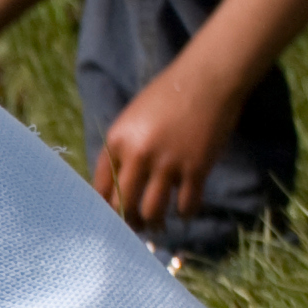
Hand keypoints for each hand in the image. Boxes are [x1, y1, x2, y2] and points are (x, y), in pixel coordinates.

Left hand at [94, 73, 239, 225]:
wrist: (207, 80)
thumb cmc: (167, 97)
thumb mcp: (131, 120)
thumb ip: (121, 150)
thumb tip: (114, 187)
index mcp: (116, 141)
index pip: (100, 187)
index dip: (103, 208)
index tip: (109, 218)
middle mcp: (138, 155)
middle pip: (123, 205)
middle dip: (127, 222)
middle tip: (134, 228)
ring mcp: (167, 163)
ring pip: (152, 210)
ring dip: (154, 222)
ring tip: (157, 225)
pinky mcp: (196, 167)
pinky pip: (186, 204)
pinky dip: (185, 213)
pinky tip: (185, 212)